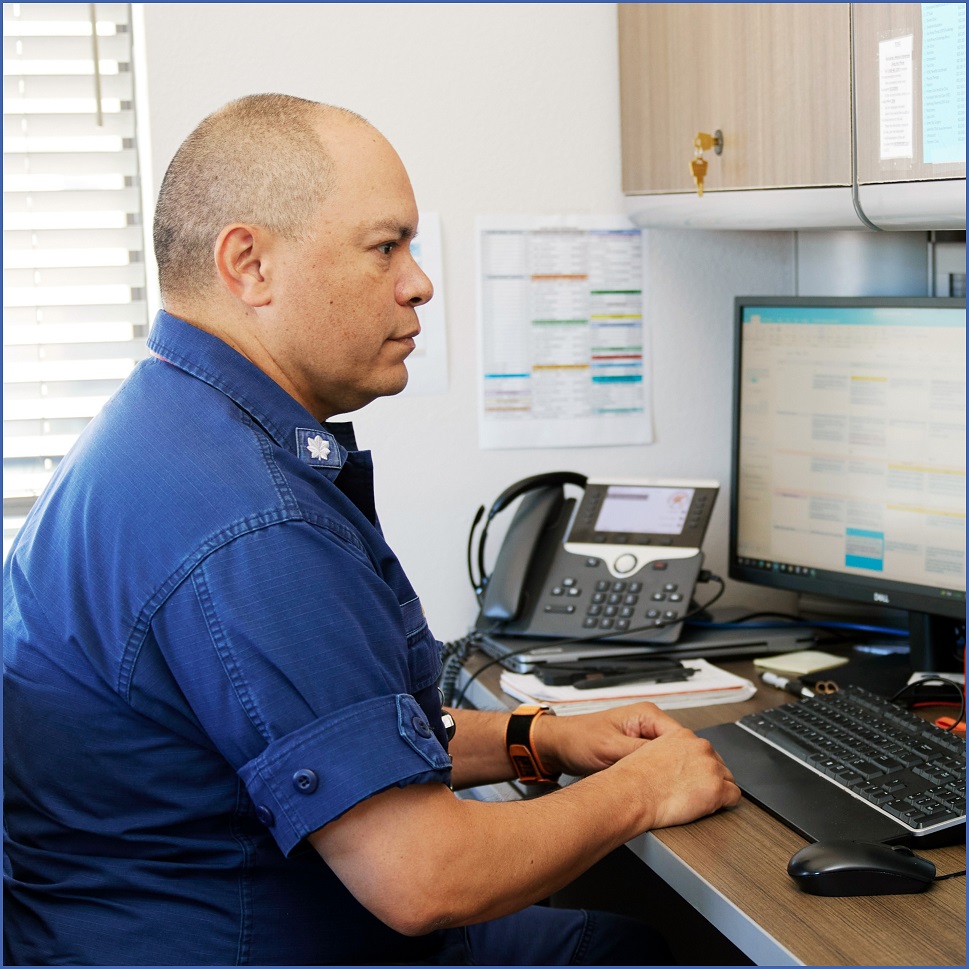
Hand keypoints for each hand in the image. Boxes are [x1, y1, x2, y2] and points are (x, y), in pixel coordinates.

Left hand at [533, 703, 740, 829]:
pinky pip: (658, 763)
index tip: (695, 777)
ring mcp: (643, 737)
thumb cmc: (579, 740)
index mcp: (647, 715)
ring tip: (675, 790)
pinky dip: (661, 775)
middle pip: (680, 748)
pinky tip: (661, 789)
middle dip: (683, 768)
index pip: (682, 737)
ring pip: (671, 758)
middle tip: (687, 789)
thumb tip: (668, 764)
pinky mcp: (636, 751)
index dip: (689, 759)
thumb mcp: (612, 749)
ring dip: (672, 773)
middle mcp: (649, 724)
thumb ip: (640, 754)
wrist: (558, 746)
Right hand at [610, 725, 741, 829]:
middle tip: (694, 790)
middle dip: (710, 777)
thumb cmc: (635, 778)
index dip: (699, 767)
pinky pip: (734, 796)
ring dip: (717, 789)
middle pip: (719, 764)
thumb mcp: (651, 751)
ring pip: (728, 779)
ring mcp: (711, 768)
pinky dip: (725, 803)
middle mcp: (701, 748)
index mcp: (684, 736)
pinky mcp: (717, 789)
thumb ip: (670, 751)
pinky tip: (709, 806)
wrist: (634, 793)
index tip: (694, 776)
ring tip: (698, 799)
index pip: (704, 750)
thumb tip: (678, 763)